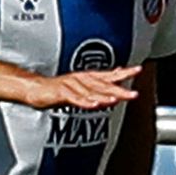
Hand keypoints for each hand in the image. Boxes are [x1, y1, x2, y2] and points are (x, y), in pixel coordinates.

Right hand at [24, 66, 139, 110]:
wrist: (37, 89)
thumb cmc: (60, 88)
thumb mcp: (82, 85)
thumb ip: (100, 83)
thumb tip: (117, 77)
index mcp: (88, 77)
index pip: (110, 74)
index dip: (124, 72)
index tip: (138, 70)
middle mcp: (82, 79)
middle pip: (104, 85)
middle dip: (119, 90)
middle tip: (133, 94)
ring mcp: (72, 85)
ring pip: (91, 92)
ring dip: (104, 96)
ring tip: (116, 100)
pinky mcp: (61, 92)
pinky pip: (75, 98)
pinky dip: (84, 101)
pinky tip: (93, 104)